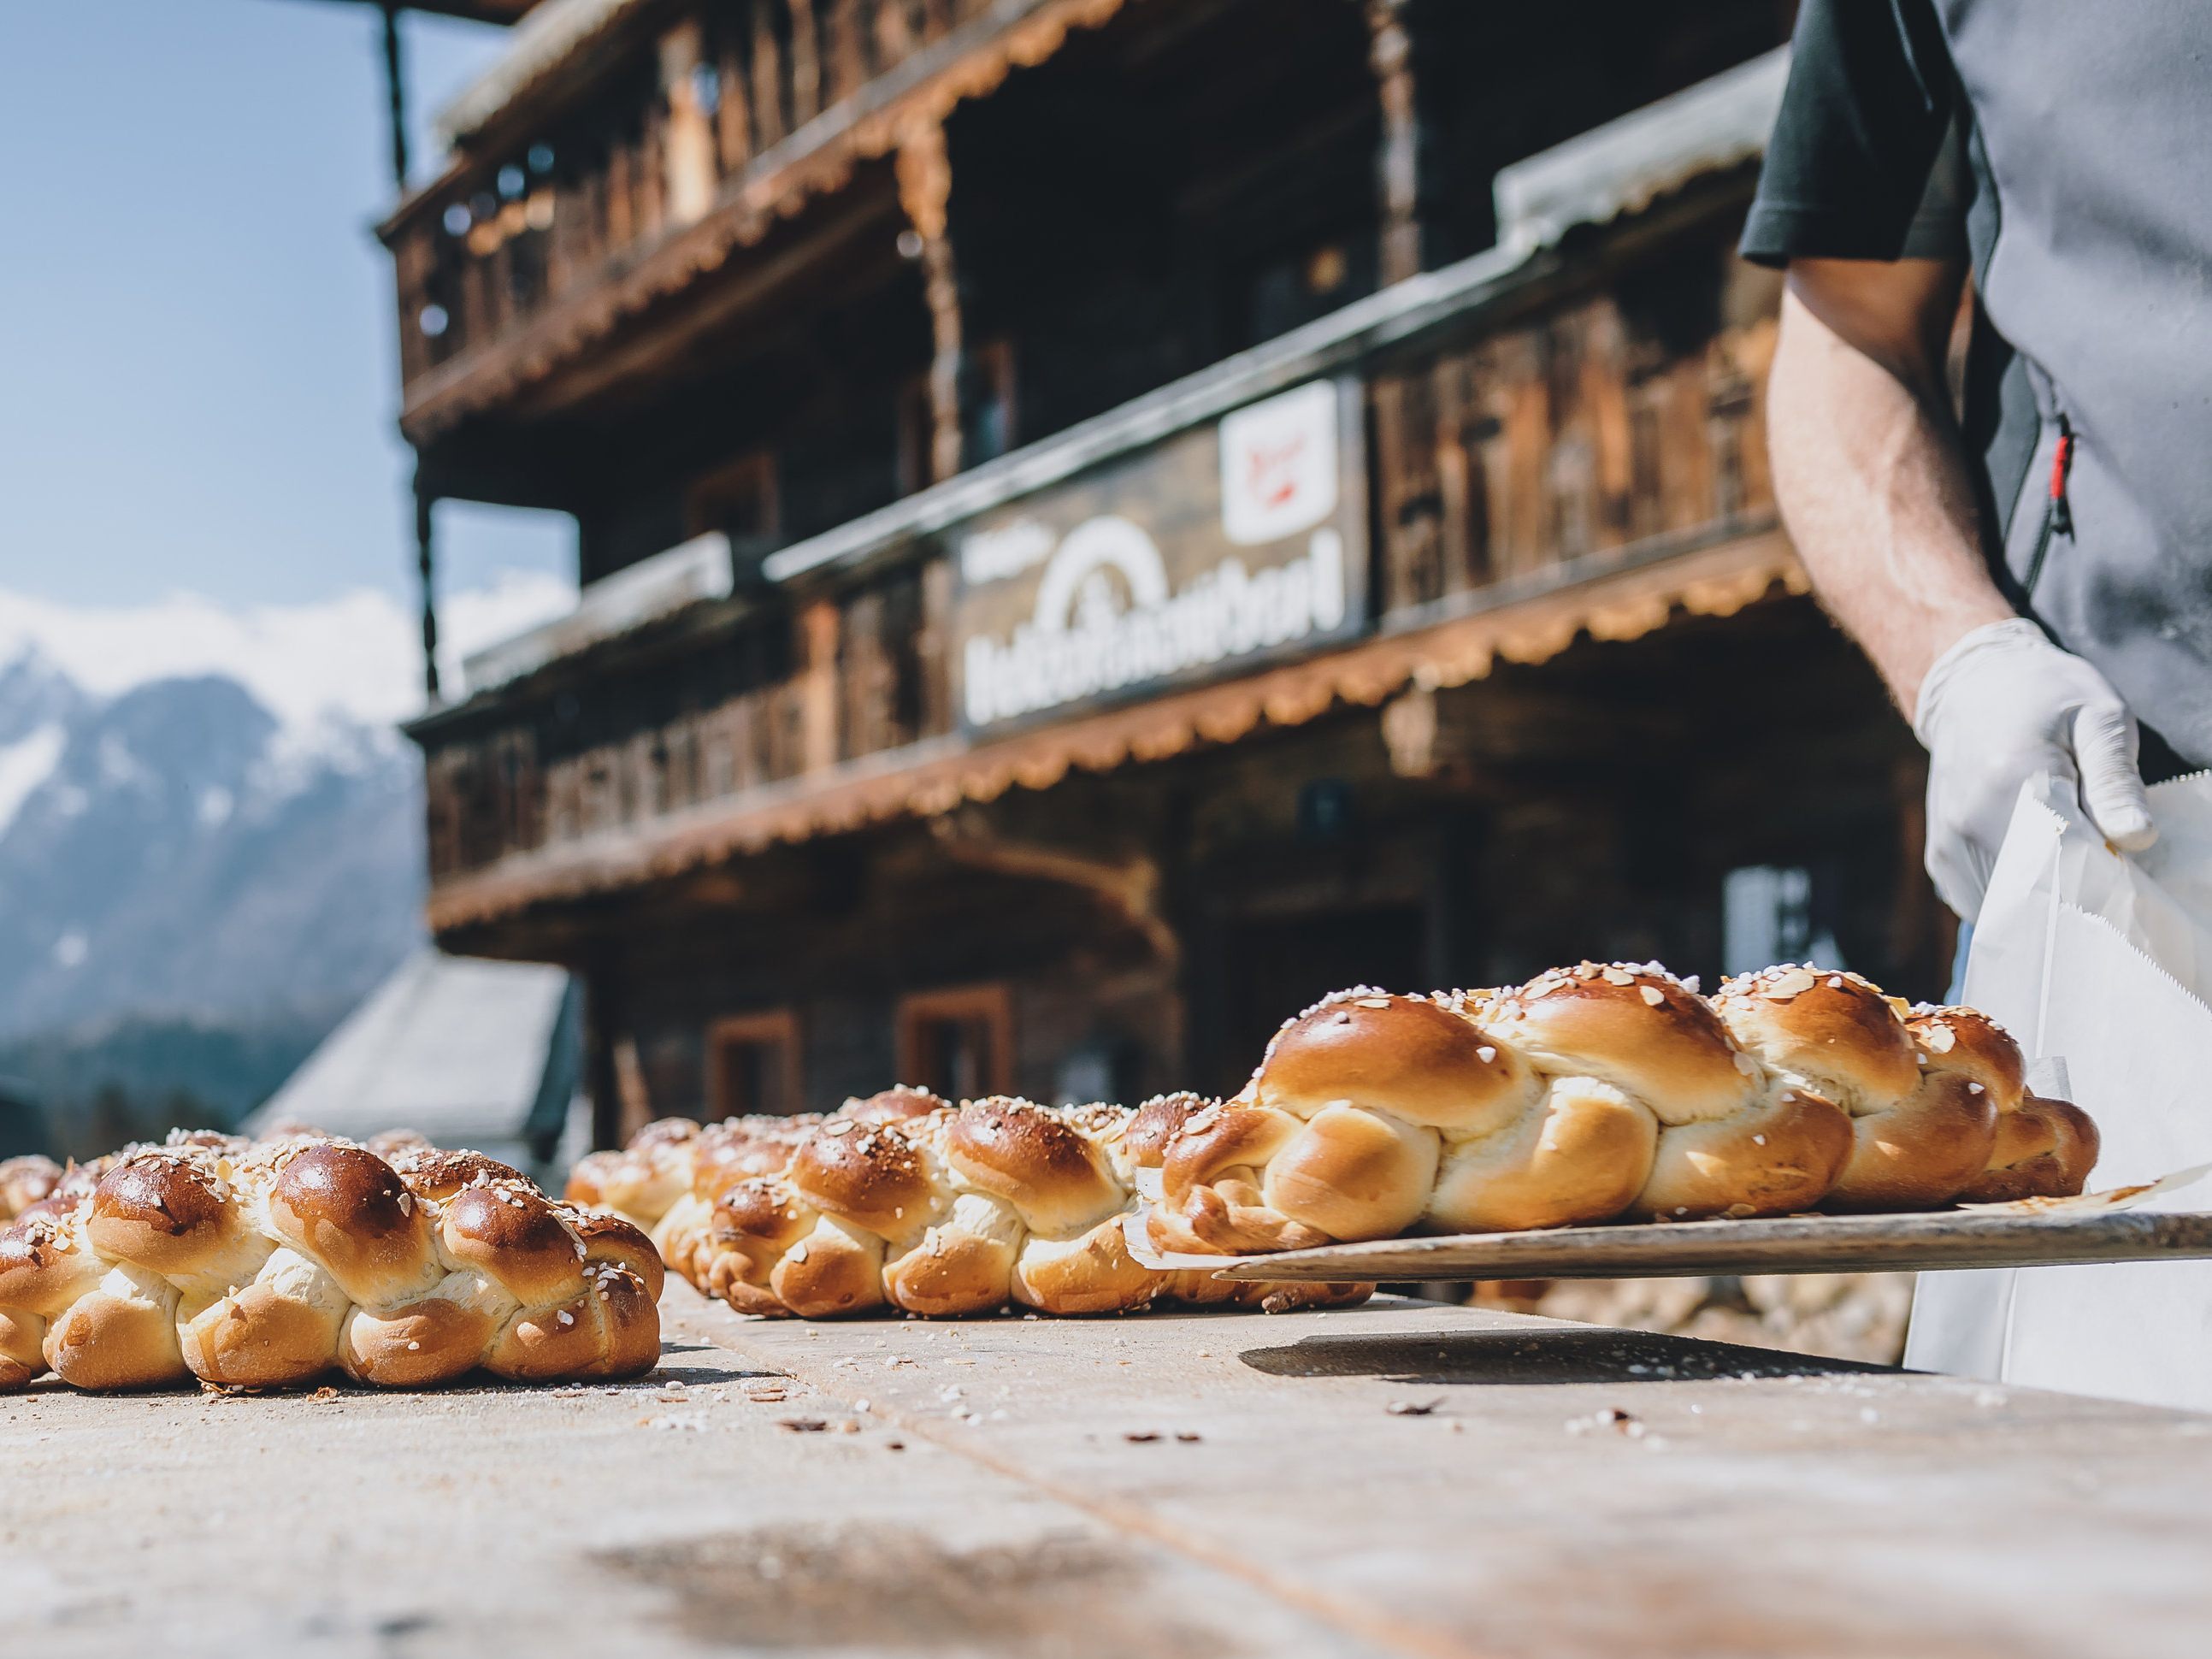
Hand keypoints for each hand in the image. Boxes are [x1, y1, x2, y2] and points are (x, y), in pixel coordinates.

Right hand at [1913, 619, 2157, 919]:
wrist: (1972, 687)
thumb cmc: (2048, 697)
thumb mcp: (2100, 718)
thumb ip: (2116, 779)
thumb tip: (2136, 838)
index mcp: (2012, 781)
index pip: (2069, 860)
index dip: (2108, 874)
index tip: (2128, 865)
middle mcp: (1970, 821)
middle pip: (2037, 893)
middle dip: (2079, 894)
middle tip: (2105, 865)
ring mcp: (1949, 845)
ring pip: (2008, 908)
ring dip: (2045, 901)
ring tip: (2069, 863)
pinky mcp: (1940, 859)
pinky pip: (1983, 904)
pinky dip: (2015, 900)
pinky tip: (2035, 869)